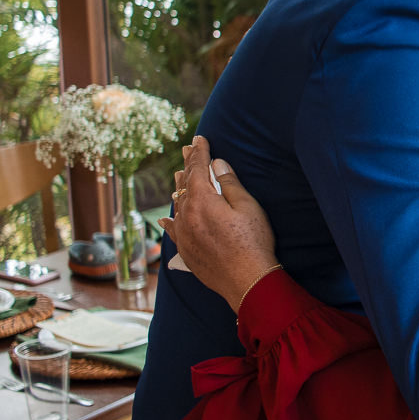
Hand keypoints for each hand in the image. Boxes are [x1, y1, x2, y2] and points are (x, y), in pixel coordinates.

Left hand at [160, 136, 277, 311]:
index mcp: (202, 201)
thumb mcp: (248, 207)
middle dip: (188, 164)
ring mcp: (184, 234)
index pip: (198, 169)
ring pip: (177, 204)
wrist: (246, 281)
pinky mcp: (186, 251)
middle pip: (184, 184)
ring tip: (178, 175)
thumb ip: (230, 184)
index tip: (200, 138)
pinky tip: (165, 218)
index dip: (200, 152)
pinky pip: (173, 230)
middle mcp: (187, 215)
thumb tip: (217, 164)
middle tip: (188, 149)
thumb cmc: (253, 242)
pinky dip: (170, 219)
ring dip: (179, 188)